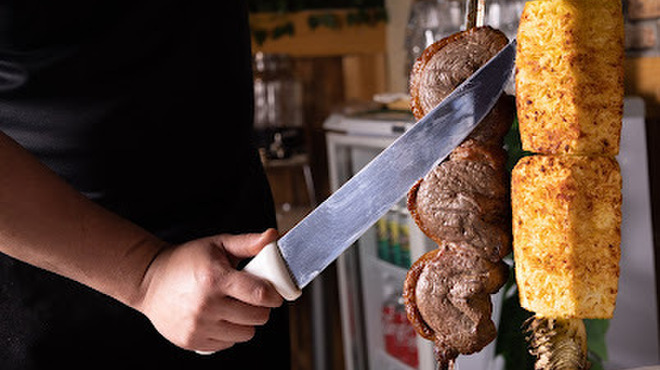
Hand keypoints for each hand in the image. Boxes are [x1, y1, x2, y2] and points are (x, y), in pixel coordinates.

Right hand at [137, 229, 282, 352]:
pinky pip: (228, 343)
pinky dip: (229, 332)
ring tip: (233, 306)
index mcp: (215, 278)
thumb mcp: (218, 244)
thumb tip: (274, 236)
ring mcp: (198, 326)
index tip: (273, 293)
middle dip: (260, 307)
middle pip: (257, 317)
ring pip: (246, 334)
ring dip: (245, 321)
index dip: (273, 295)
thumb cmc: (187, 260)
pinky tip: (219, 317)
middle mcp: (206, 304)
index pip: (260, 294)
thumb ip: (249, 243)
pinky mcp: (191, 341)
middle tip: (251, 297)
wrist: (149, 281)